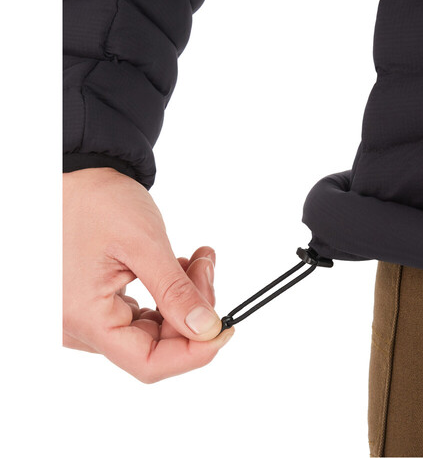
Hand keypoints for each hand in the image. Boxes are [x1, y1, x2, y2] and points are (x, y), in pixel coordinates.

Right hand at [63, 168, 233, 382]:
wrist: (79, 177)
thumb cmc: (99, 202)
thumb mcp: (144, 244)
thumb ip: (175, 291)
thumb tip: (207, 329)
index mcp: (85, 318)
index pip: (149, 363)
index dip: (194, 352)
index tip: (225, 327)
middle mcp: (81, 327)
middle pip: (155, 344)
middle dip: (193, 311)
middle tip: (208, 267)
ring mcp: (89, 317)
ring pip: (154, 329)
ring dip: (184, 298)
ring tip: (199, 259)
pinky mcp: (100, 304)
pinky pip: (143, 314)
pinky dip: (169, 293)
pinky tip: (182, 266)